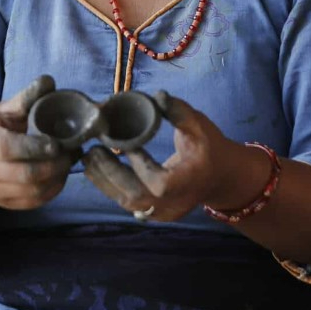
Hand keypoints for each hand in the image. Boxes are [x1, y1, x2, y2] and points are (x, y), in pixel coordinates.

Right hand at [0, 75, 78, 209]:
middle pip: (23, 174)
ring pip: (31, 192)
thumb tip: (49, 81)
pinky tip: (60, 174)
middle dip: (53, 165)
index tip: (56, 143)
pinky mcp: (3, 203)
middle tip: (71, 152)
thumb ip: (26, 98)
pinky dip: (52, 190)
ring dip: (56, 178)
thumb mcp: (3, 109)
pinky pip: (33, 202)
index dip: (33, 147)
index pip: (7, 148)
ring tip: (69, 161)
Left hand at [82, 91, 246, 222]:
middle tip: (93, 150)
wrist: (220, 177)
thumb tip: (157, 95)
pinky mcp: (154, 214)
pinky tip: (97, 169)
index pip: (159, 182)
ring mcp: (164, 213)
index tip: (124, 143)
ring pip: (128, 203)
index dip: (139, 165)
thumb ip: (179, 111)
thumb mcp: (199, 126)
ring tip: (89, 158)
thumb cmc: (210, 148)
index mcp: (188, 183)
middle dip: (110, 173)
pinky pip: (129, 204)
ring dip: (105, 181)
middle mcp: (174, 204)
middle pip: (136, 196)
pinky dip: (111, 187)